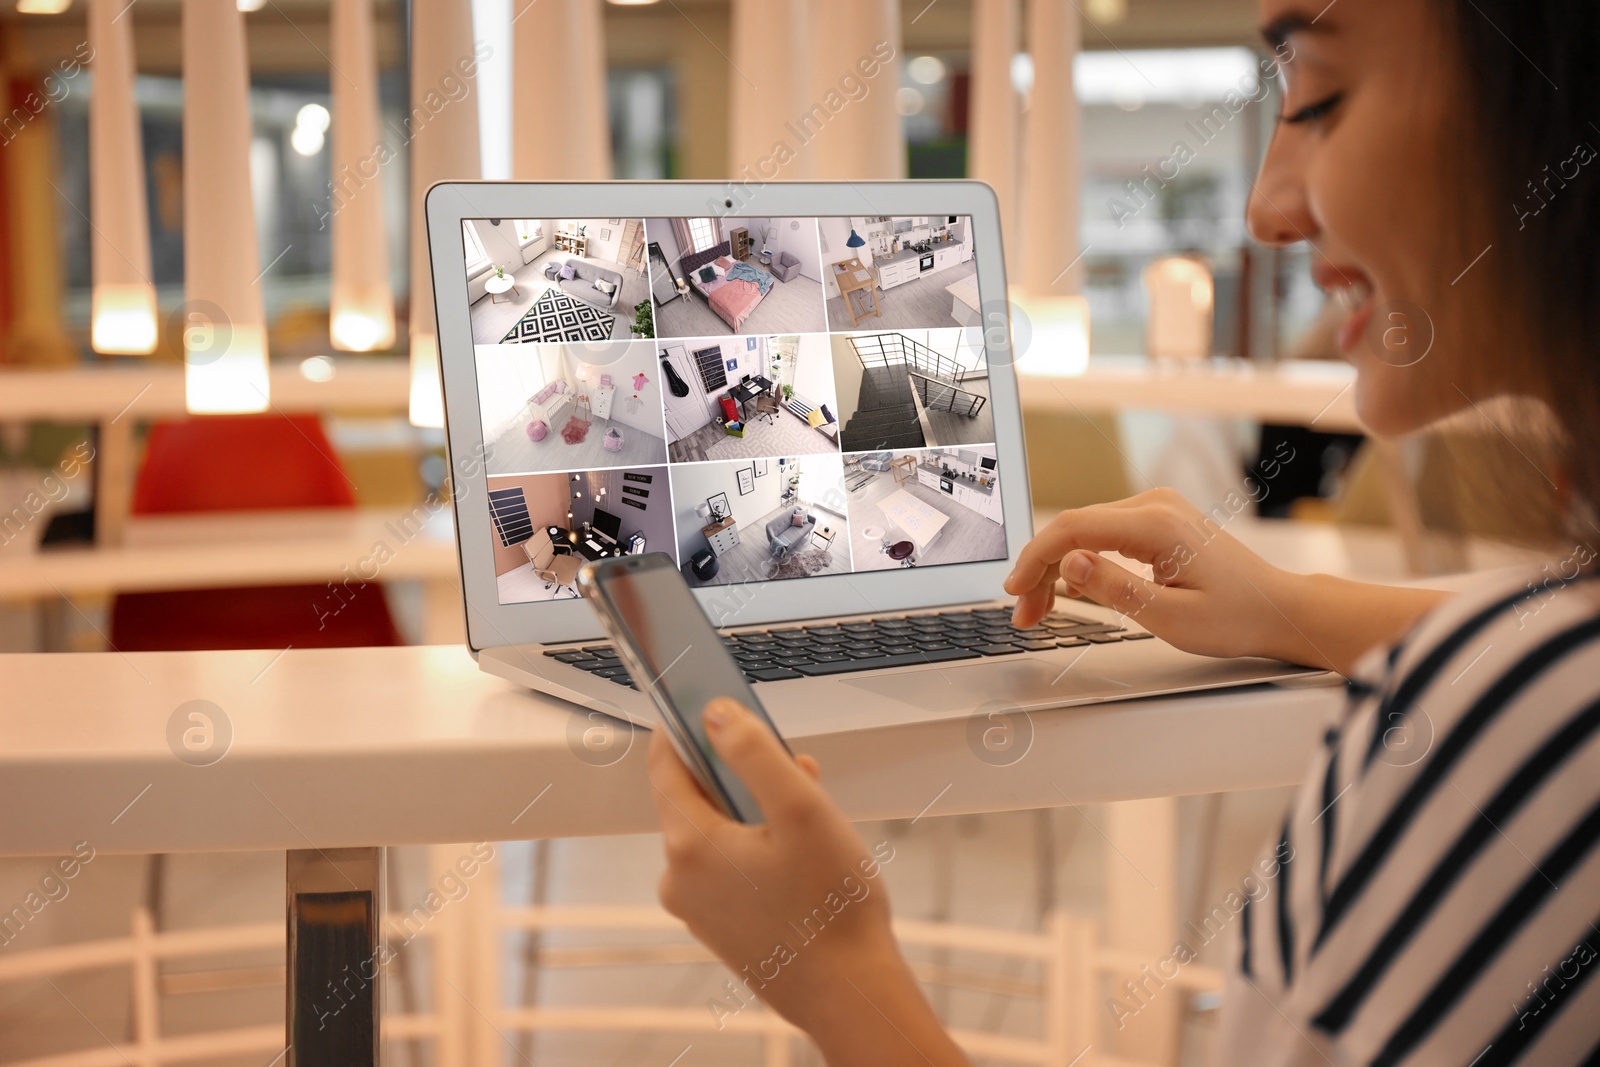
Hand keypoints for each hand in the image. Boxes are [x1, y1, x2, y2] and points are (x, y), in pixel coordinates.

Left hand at [648, 699, 968, 1065]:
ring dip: (754, 811)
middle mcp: (680, 879)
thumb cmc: (832, 910)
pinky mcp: (720, 927)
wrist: (850, 993)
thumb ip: (755, 752)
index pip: (665, 764)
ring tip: (808, 818)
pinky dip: (756, 847)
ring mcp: (697, 907)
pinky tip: (800, 856)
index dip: (687, 727)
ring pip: (716, 832)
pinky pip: (727, 867)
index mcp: (690, 845)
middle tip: (791, 771)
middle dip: (740, 774)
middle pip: (696, 798)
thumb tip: (716, 715)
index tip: (712, 705)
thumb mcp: (801, 808)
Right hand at [1003, 487, 1299, 662]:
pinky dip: (1080, 561)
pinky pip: (1103, 533)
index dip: (1034, 559)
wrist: (1278, 609)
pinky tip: (1069, 590)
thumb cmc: (1236, 617)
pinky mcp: (1157, 520)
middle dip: (1041, 571)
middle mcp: (1154, 505)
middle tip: (1025, 615)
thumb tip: (1070, 564)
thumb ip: (1115, 589)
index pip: (1072, 529)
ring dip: (1057, 568)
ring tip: (1042, 609)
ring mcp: (1156, 509)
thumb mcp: (1171, 617)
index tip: (1014, 591)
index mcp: (1156, 524)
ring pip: (1083, 531)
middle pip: (1072, 528)